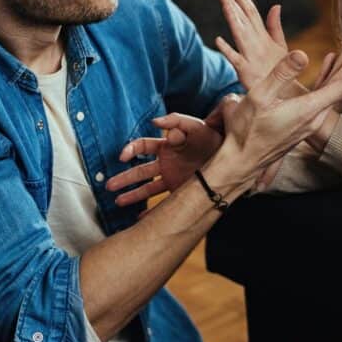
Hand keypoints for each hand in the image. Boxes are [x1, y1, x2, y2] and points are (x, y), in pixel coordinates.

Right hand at [108, 114, 223, 206]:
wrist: (233, 155)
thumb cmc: (213, 137)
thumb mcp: (197, 125)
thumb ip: (178, 121)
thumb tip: (155, 122)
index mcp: (167, 145)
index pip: (144, 146)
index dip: (132, 149)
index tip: (123, 156)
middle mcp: (167, 162)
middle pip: (140, 170)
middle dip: (124, 178)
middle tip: (109, 185)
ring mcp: (172, 176)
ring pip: (147, 187)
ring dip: (132, 194)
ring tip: (117, 202)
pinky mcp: (180, 189)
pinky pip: (163, 202)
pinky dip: (151, 211)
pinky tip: (139, 219)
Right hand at [213, 47, 341, 185]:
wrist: (241, 160)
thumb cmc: (247, 130)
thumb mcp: (260, 97)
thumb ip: (281, 75)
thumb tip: (303, 54)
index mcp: (307, 109)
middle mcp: (314, 116)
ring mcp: (308, 122)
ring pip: (333, 92)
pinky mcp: (301, 123)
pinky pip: (322, 97)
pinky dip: (329, 80)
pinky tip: (328, 72)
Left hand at [215, 0, 290, 92]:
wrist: (286, 97)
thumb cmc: (281, 71)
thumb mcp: (280, 46)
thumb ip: (274, 26)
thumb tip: (275, 5)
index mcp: (264, 37)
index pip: (252, 13)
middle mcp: (258, 44)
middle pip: (245, 19)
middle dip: (234, 3)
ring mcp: (252, 57)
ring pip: (240, 33)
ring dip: (232, 16)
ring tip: (224, 2)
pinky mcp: (247, 73)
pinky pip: (235, 60)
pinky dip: (228, 50)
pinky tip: (218, 40)